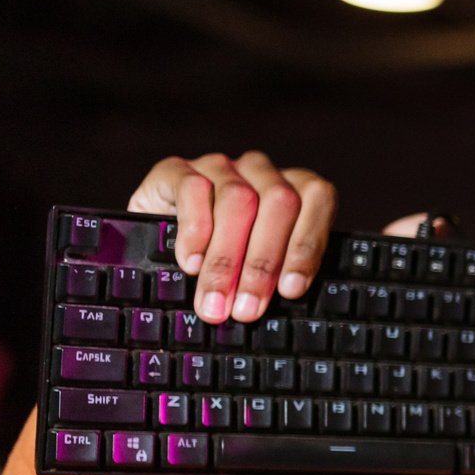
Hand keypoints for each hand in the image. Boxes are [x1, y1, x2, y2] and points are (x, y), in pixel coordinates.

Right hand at [127, 152, 335, 323]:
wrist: (156, 238)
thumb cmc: (223, 258)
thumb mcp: (257, 267)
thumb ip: (278, 274)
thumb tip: (285, 300)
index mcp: (294, 187)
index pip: (317, 198)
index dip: (307, 244)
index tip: (291, 289)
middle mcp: (260, 171)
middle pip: (278, 202)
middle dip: (263, 263)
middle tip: (247, 308)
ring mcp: (220, 166)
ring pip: (238, 199)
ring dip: (227, 258)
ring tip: (217, 301)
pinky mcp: (176, 169)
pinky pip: (193, 190)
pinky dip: (194, 233)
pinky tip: (190, 264)